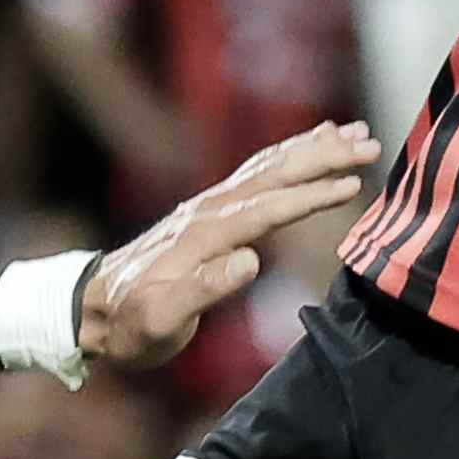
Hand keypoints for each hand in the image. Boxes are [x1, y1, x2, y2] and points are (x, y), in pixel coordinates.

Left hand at [77, 122, 386, 369]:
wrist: (89, 311)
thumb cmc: (127, 326)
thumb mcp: (159, 321)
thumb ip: (202, 290)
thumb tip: (250, 259)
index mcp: (201, 237)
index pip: (266, 208)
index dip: (310, 196)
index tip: (352, 184)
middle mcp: (206, 210)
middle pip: (273, 174)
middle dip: (323, 156)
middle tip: (370, 143)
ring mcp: (206, 207)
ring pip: (266, 166)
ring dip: (310, 147)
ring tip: (352, 133)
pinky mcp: (208, 212)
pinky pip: (254, 173)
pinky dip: (286, 154)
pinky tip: (307, 145)